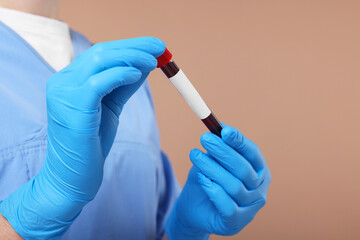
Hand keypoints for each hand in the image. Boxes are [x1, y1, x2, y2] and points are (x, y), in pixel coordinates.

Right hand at [0, 37, 164, 238]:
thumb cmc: (91, 143)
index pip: (101, 53)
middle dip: (134, 47)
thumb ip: (123, 84)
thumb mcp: (110, 107)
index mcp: (69, 80)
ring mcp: (64, 92)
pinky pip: (99, 82)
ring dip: (131, 57)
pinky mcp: (73, 106)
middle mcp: (62, 81)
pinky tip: (138, 74)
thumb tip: (146, 63)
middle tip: (160, 47)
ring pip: (100, 61)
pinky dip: (120, 74)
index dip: (129, 46)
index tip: (154, 46)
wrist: (72, 177)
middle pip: (101, 52)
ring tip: (154, 60)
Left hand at [165, 125, 270, 238]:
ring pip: (234, 186)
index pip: (253, 154)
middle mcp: (259, 190)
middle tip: (204, 139)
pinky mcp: (236, 223)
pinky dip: (213, 190)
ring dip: (212, 168)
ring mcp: (250, 209)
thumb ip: (218, 148)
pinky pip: (227, 206)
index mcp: (258, 171)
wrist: (193, 208)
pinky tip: (202, 179)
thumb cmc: (207, 180)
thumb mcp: (211, 161)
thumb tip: (218, 127)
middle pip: (243, 169)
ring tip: (195, 156)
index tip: (224, 130)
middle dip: (223, 152)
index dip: (240, 142)